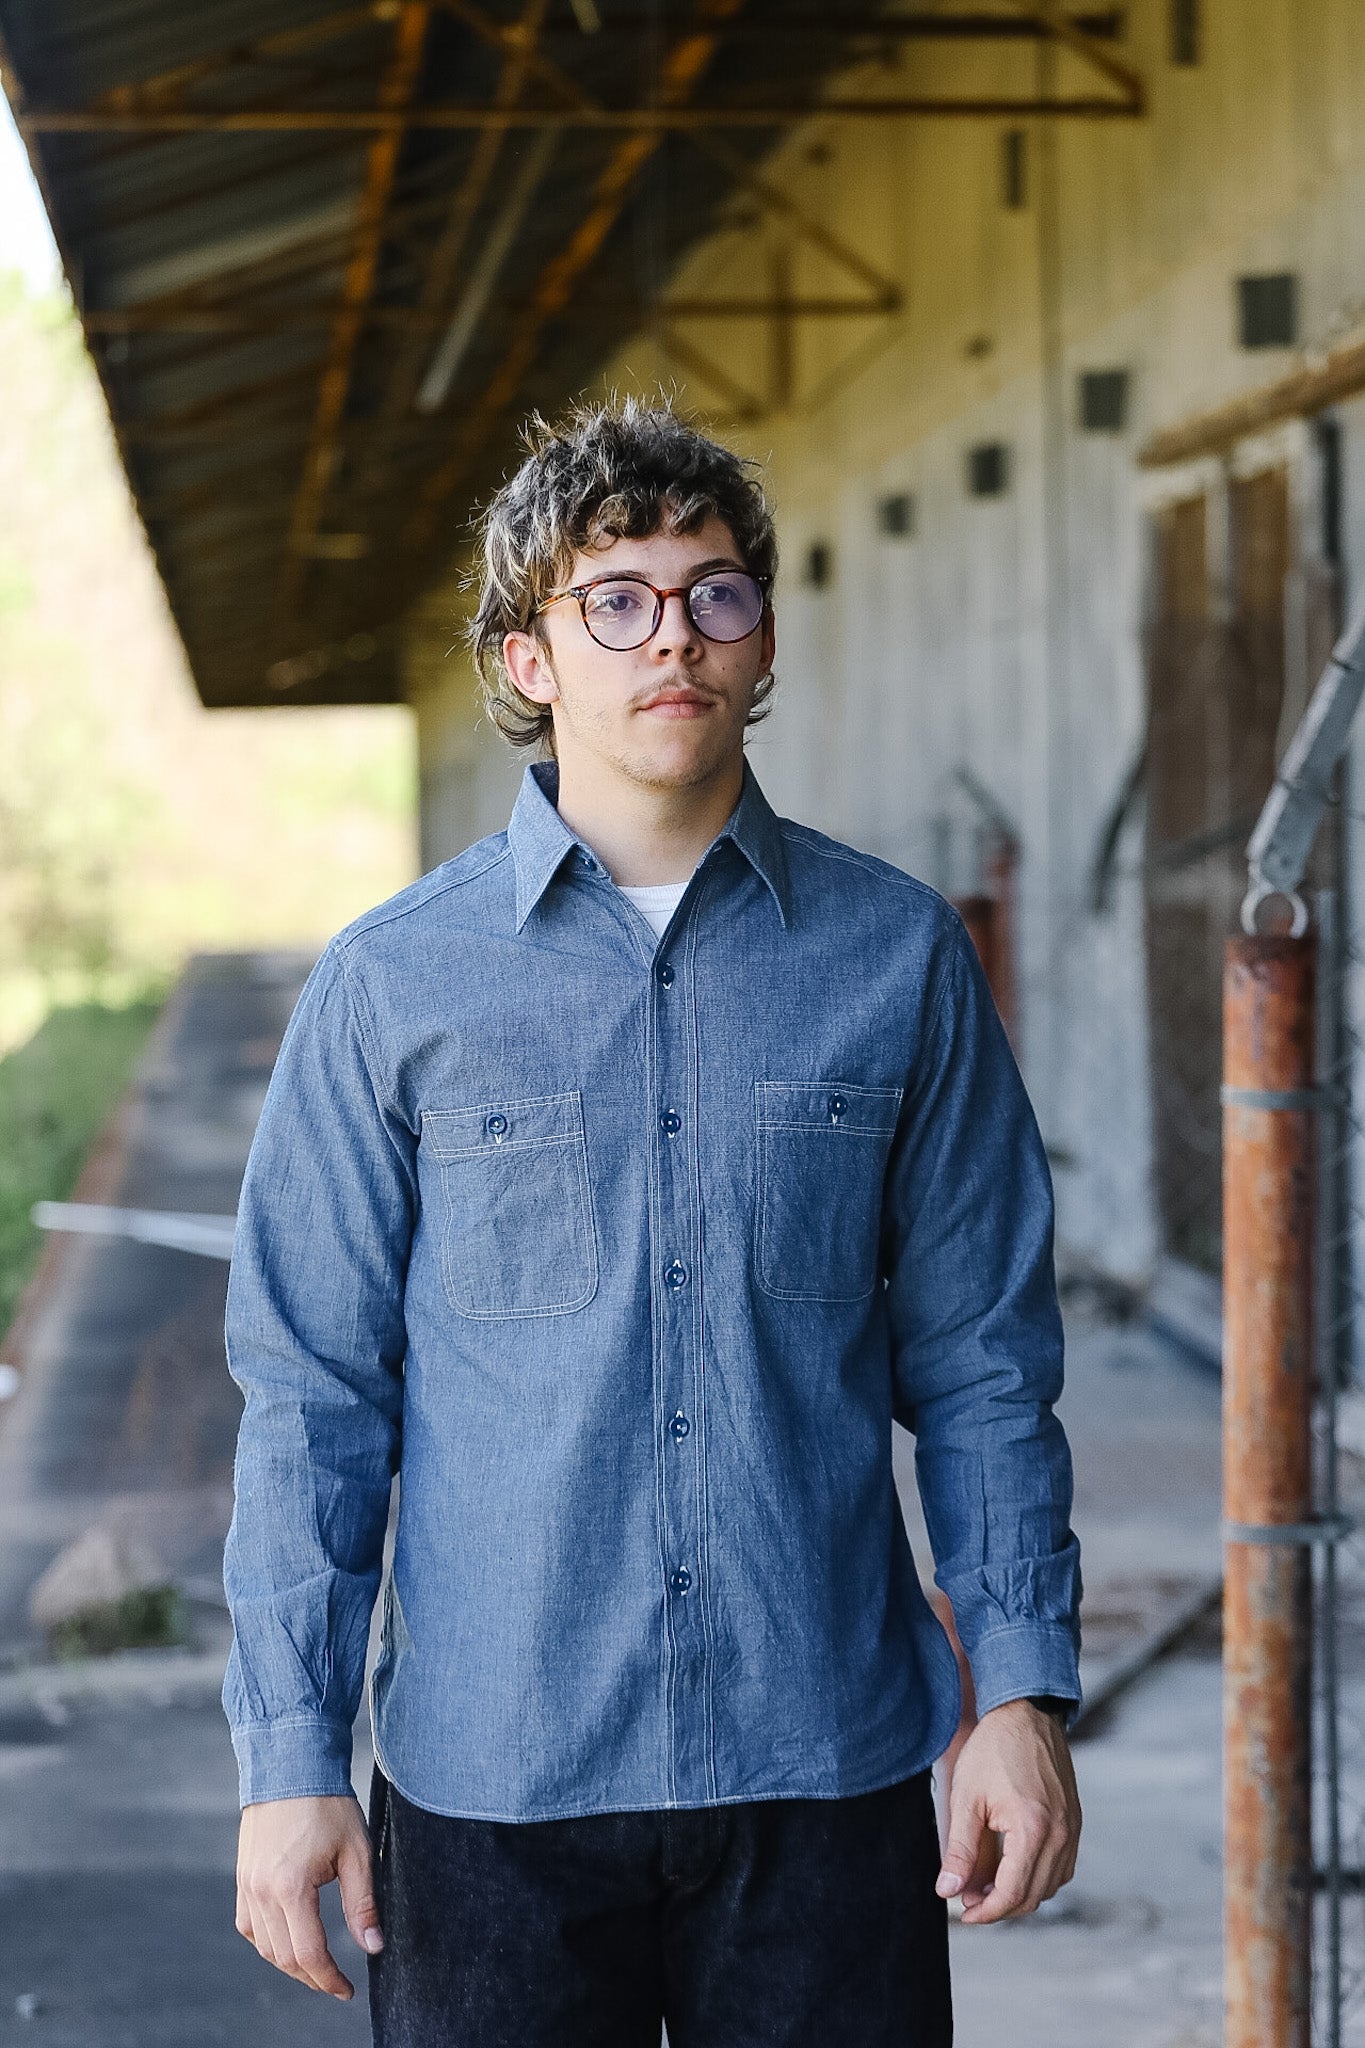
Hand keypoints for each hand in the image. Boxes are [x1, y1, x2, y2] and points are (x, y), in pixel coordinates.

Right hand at [236, 1793, 383, 1998]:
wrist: (291, 1765)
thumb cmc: (328, 1804)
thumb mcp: (357, 1852)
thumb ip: (363, 1904)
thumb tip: (373, 1947)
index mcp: (290, 1887)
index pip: (308, 1954)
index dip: (329, 1979)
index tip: (348, 1990)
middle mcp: (261, 1891)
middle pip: (283, 1957)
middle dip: (312, 1977)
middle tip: (336, 1982)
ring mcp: (247, 1885)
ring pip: (263, 1946)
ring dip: (289, 1963)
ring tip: (317, 1966)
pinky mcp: (242, 1876)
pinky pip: (248, 1925)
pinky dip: (267, 1941)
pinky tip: (288, 1939)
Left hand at [935, 1698, 1080, 1923]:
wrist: (1026, 1712)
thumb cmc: (994, 1749)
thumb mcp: (967, 1798)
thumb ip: (959, 1850)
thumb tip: (948, 1891)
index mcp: (1033, 1829)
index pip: (1012, 1893)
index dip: (986, 1911)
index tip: (964, 1914)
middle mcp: (1060, 1834)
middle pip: (1033, 1896)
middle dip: (1000, 1906)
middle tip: (969, 1898)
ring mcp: (1071, 1828)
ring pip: (1050, 1886)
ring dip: (1020, 1894)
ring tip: (986, 1883)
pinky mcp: (1074, 1821)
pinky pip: (1061, 1867)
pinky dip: (1038, 1876)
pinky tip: (1012, 1866)